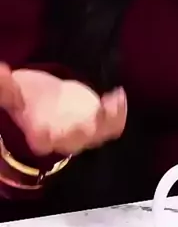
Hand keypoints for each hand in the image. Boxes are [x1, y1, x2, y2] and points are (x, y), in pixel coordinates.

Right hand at [0, 63, 126, 156]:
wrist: (46, 104)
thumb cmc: (29, 97)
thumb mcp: (15, 91)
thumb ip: (6, 86)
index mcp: (38, 135)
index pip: (42, 140)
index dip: (46, 136)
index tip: (46, 127)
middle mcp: (60, 140)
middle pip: (74, 140)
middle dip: (85, 127)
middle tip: (95, 109)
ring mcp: (82, 135)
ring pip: (98, 135)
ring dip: (109, 119)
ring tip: (113, 98)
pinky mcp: (98, 126)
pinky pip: (112, 127)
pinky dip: (118, 114)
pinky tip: (118, 94)